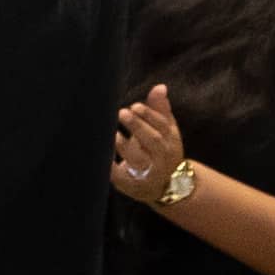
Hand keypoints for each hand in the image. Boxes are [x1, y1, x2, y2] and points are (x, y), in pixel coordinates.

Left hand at [107, 82, 188, 205]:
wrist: (167, 187)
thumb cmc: (161, 151)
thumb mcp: (166, 131)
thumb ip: (160, 109)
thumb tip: (160, 87)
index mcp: (171, 141)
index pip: (163, 126)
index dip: (149, 115)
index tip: (135, 106)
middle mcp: (163, 157)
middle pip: (153, 141)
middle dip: (138, 126)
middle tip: (122, 113)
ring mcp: (149, 173)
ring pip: (138, 158)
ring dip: (124, 144)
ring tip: (111, 132)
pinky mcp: (132, 185)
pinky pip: (121, 176)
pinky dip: (111, 167)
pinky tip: (103, 156)